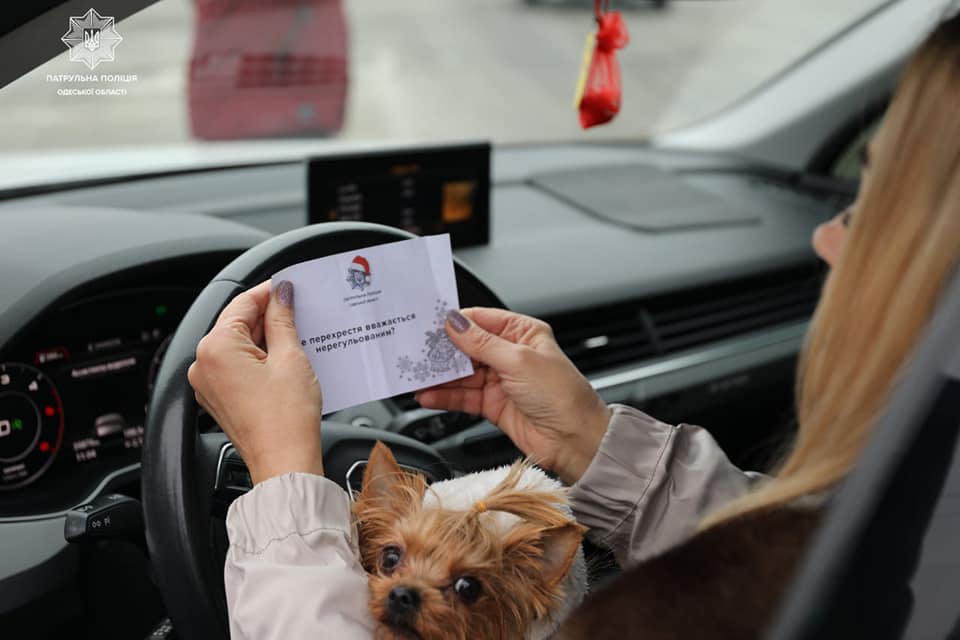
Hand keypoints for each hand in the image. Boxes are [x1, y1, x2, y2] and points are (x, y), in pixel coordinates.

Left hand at [187, 280, 322, 484]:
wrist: (284, 462)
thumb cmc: (286, 418)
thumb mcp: (290, 357)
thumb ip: (282, 319)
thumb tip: (280, 293)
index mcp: (215, 348)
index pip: (242, 303)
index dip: (269, 291)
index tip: (289, 285)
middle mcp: (203, 364)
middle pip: (238, 324)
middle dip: (269, 316)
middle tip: (300, 312)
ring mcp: (208, 384)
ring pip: (239, 345)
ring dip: (266, 338)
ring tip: (298, 338)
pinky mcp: (219, 398)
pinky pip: (237, 366)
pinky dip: (259, 358)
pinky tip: (285, 359)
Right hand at [416, 308, 610, 484]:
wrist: (575, 440)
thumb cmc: (563, 396)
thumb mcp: (519, 360)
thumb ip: (482, 343)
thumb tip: (456, 322)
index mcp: (523, 333)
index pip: (481, 320)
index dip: (455, 322)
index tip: (429, 325)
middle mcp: (511, 354)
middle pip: (467, 347)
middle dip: (442, 351)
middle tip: (416, 352)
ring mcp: (501, 380)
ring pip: (462, 374)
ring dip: (439, 377)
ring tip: (416, 376)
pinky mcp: (493, 404)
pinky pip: (463, 396)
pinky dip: (445, 396)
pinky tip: (428, 396)